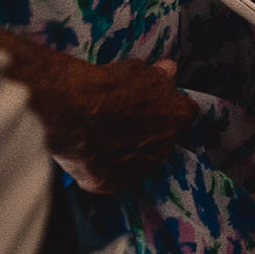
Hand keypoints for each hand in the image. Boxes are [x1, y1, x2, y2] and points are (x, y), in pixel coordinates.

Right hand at [30, 56, 195, 195]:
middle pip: (163, 139)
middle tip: (124, 120)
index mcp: (180, 116)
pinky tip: (90, 153)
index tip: (150, 104)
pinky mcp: (112, 184)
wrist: (72, 109)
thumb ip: (159, 76)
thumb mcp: (140, 71)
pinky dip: (102, 168)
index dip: (166, 108)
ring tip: (104, 136)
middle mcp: (166, 147)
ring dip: (128, 152)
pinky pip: (111, 176)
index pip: (182, 113)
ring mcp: (139, 169)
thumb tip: (168, 70)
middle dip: (149, 131)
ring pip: (139, 160)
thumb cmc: (109, 86)